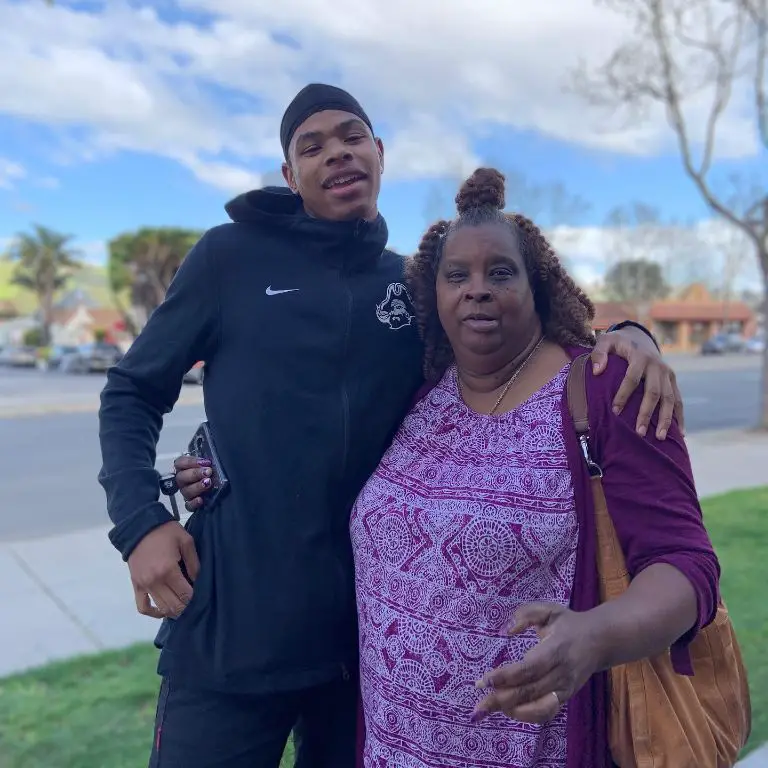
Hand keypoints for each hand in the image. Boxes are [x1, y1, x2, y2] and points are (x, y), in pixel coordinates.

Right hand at [128, 521, 199, 618]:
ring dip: (173, 611)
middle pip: (174, 605)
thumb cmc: (165, 532)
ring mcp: (144, 585)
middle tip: (194, 603)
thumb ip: (194, 562)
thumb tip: (197, 581)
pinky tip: (163, 611)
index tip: (202, 596)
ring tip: (183, 606)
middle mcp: (155, 581)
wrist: (140, 527)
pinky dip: (153, 613)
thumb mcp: (186, 541)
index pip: (185, 594)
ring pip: (161, 608)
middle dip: (186, 607)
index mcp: (168, 570)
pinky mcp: (136, 585)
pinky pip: (142, 607)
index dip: (195, 599)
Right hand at [173, 454, 212, 511]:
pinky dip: (194, 503)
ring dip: (197, 486)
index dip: (191, 462)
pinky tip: (201, 499)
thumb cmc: (212, 471)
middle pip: (182, 477)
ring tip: (208, 483)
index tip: (205, 462)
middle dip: (195, 473)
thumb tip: (211, 459)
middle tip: (208, 472)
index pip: (180, 462)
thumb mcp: (209, 463)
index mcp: (184, 468)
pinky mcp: (191, 504)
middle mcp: (183, 480)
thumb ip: (207, 460)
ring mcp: (186, 492)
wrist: (220, 487)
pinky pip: (188, 505)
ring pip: (186, 491)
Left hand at [472, 603, 601, 724]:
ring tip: (488, 708)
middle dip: (501, 699)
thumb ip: (526, 614)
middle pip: (530, 691)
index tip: (485, 680)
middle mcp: (561, 673)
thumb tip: (506, 630)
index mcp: (556, 650)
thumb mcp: (548, 610)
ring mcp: (565, 689)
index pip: (530, 668)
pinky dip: (527, 716)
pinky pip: (546, 713)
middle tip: (478, 704)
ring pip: (537, 707)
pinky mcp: (566, 698)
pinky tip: (508, 711)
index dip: (507, 676)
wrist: (601, 640)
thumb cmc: (568, 623)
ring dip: (511, 710)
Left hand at [591, 328, 683, 439]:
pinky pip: (678, 400)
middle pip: (654, 392)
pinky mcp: (673, 380)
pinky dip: (679, 416)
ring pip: (670, 399)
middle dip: (646, 413)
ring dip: (665, 419)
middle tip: (639, 432)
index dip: (624, 395)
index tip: (615, 411)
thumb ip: (599, 353)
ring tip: (659, 437)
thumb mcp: (606, 341)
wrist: (640, 338)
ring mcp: (668, 374)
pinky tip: (679, 433)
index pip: (632, 379)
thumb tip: (597, 371)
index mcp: (640, 357)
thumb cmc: (619, 343)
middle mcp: (657, 366)